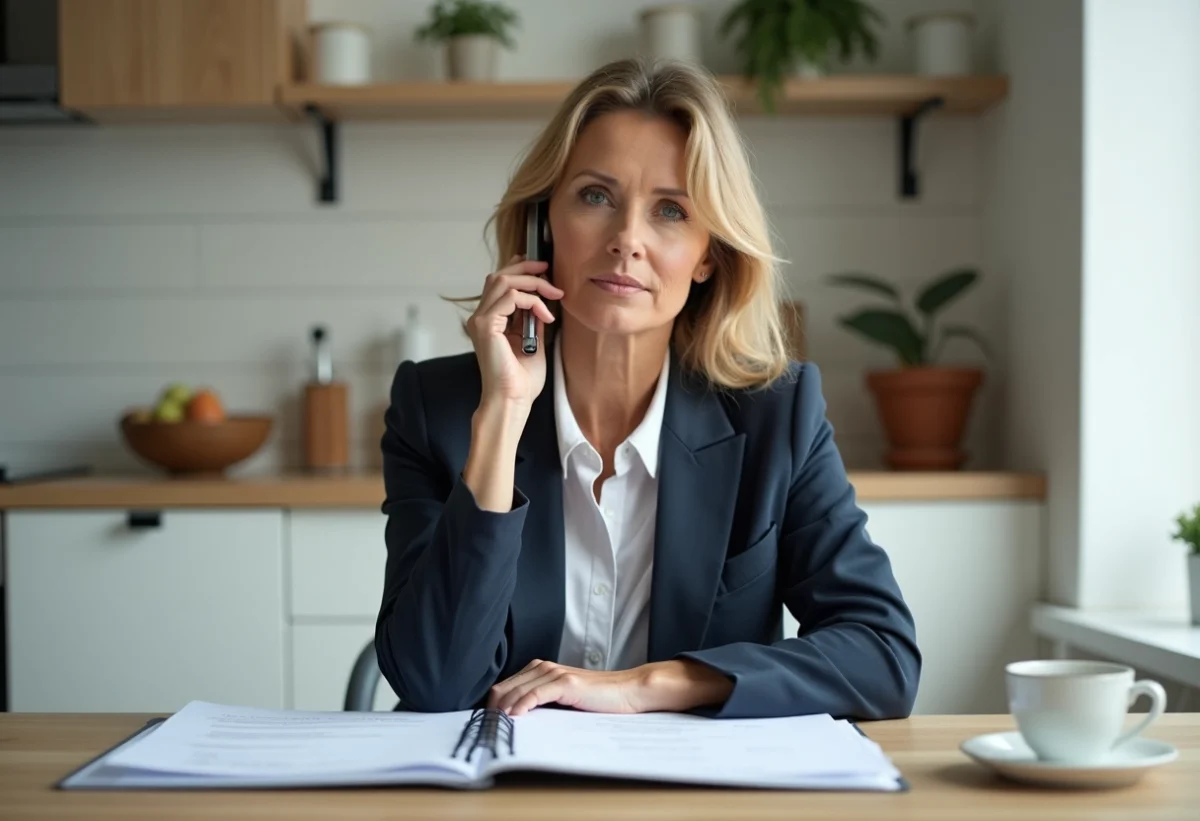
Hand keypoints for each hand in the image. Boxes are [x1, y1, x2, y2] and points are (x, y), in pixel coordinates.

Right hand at [467, 255, 563, 409]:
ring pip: (504, 280)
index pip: (500, 284)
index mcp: (490, 322)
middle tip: (548, 270)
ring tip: (553, 292)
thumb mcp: (534, 342)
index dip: (520, 271)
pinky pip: (511, 296)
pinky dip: (532, 301)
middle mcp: (481, 318)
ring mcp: (480, 320)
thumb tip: (543, 300)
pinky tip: (545, 315)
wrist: (512, 400)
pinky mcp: (486, 325)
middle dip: (526, 268)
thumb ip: (533, 320)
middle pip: (499, 276)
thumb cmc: (522, 381)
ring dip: (533, 282)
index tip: (543, 271)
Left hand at [487, 660, 648, 715]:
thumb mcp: (563, 699)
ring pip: (516, 690)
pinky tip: (514, 717)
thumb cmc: (597, 698)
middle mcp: (543, 667)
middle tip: (486, 731)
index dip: (492, 706)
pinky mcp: (565, 683)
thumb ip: (542, 702)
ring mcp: (554, 673)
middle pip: (504, 688)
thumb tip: (514, 720)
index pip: (504, 686)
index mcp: (540, 669)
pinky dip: (521, 705)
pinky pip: (535, 694)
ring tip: (494, 728)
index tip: (486, 726)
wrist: (626, 690)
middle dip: (492, 710)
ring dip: (502, 710)